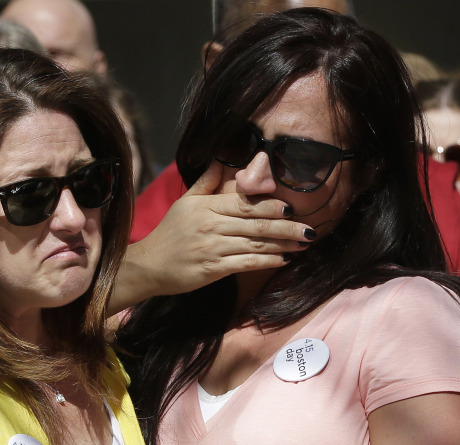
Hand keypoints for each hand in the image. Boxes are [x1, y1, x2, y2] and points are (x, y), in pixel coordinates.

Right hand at [131, 161, 313, 296]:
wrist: (149, 265)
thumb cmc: (169, 234)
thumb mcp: (185, 203)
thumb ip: (207, 182)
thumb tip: (222, 160)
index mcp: (207, 207)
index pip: (244, 203)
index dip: (269, 205)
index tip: (290, 207)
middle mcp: (212, 225)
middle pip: (256, 224)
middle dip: (286, 227)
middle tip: (310, 229)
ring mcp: (213, 248)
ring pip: (255, 243)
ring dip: (283, 245)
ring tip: (303, 245)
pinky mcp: (213, 269)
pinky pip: (245, 263)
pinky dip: (266, 261)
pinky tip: (283, 260)